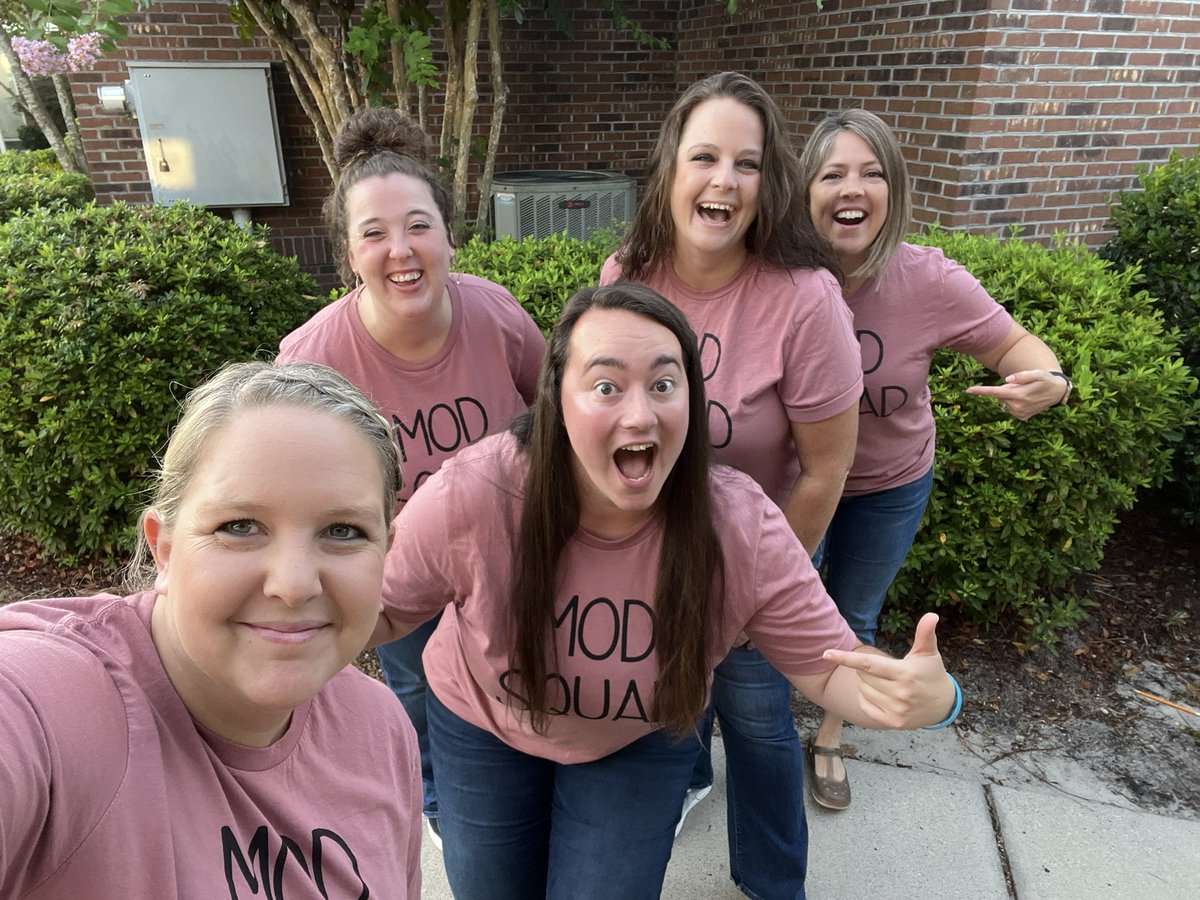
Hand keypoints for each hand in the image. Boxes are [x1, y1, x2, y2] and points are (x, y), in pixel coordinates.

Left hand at [822, 613, 956, 728]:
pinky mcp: (893, 723)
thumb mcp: (929, 653)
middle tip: (885, 669)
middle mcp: (900, 693)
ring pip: (863, 690)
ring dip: (867, 683)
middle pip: (863, 676)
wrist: (944, 705)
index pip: (869, 664)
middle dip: (867, 669)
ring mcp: (896, 710)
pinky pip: (865, 706)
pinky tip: (882, 695)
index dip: (846, 658)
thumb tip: (932, 614)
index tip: (826, 653)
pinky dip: (867, 698)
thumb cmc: (931, 673)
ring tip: (886, 682)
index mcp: (905, 673)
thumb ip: (925, 633)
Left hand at [965, 369, 1065, 420]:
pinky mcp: (1022, 417)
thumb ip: (1022, 376)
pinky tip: (1026, 400)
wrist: (1057, 392)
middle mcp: (1017, 406)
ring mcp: (1020, 413)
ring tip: (1025, 392)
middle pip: (1000, 395)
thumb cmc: (1046, 380)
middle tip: (1020, 386)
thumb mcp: (1038, 374)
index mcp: (1019, 395)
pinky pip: (1010, 407)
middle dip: (1005, 389)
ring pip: (1004, 402)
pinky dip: (1014, 402)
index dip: (981, 391)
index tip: (968, 390)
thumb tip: (1007, 380)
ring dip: (1010, 396)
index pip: (995, 392)